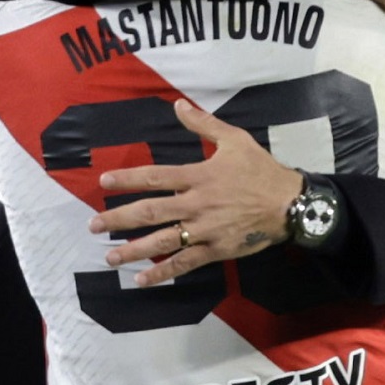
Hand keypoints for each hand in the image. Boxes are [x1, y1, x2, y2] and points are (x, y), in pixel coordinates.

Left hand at [88, 99, 303, 287]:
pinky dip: (163, 271)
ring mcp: (205, 229)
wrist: (291, 204)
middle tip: (94, 226)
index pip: (156, 177)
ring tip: (110, 257)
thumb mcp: (235, 139)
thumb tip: (178, 105)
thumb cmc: (261, 170)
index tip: (104, 183)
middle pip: (151, 212)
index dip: (128, 179)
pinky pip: (185, 262)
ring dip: (134, 250)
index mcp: (198, 176)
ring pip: (163, 241)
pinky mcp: (215, 249)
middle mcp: (196, 204)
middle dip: (119, 219)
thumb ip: (204, 124)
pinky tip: (142, 279)